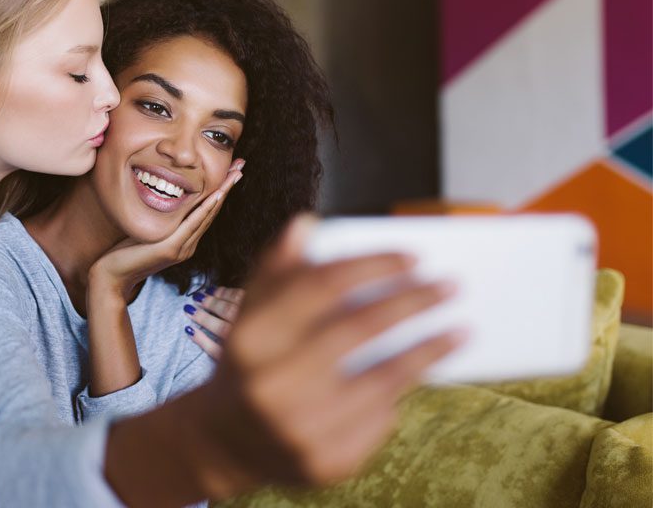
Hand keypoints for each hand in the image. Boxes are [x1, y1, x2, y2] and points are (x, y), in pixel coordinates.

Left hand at [88, 159, 243, 304]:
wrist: (113, 277)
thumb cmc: (125, 254)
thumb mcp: (148, 233)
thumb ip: (161, 222)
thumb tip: (164, 202)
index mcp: (185, 241)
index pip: (206, 212)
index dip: (220, 191)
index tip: (231, 173)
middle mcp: (188, 245)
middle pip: (212, 211)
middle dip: (227, 187)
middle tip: (241, 166)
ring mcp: (182, 248)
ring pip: (207, 216)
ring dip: (222, 193)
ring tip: (234, 175)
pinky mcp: (171, 249)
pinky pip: (192, 225)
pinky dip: (205, 209)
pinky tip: (215, 195)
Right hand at [192, 214, 466, 495]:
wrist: (227, 442)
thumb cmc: (249, 363)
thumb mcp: (250, 315)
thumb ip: (278, 270)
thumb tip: (306, 224)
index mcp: (250, 339)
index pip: (321, 286)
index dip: (373, 266)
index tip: (414, 257)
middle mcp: (272, 385)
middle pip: (359, 328)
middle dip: (412, 301)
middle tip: (450, 286)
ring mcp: (300, 430)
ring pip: (383, 379)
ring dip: (429, 350)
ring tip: (460, 330)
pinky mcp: (327, 463)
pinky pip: (381, 419)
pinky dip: (400, 394)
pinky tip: (415, 375)